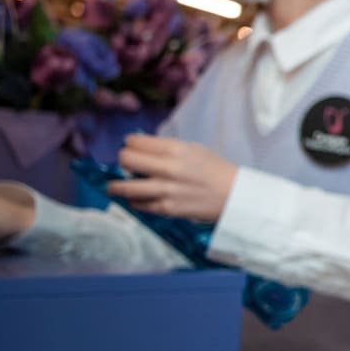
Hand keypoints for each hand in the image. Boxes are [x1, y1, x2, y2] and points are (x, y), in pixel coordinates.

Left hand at [108, 135, 237, 222]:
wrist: (234, 196)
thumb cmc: (215, 169)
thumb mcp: (194, 149)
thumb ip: (167, 149)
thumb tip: (140, 150)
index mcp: (176, 149)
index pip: (135, 141)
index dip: (130, 143)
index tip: (132, 147)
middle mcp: (168, 168)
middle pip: (125, 159)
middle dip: (122, 160)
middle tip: (126, 164)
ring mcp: (166, 190)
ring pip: (125, 186)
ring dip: (116, 186)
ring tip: (114, 187)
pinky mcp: (167, 209)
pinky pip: (138, 204)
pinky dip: (134, 200)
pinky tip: (137, 198)